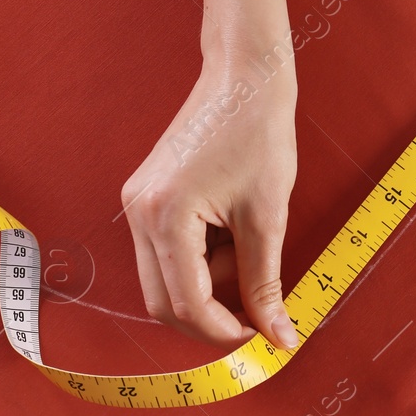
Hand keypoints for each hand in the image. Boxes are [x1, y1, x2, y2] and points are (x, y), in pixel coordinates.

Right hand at [121, 51, 299, 350]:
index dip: (224, 331)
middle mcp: (139, 213)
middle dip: (211, 316)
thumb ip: (265, 283)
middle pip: (163, 301)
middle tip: (256, 312)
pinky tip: (231, 235)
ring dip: (207, 285)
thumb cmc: (259, 134)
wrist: (244, 78)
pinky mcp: (145, 198)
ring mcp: (136, 204)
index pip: (187, 303)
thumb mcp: (268, 216)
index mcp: (166, 216)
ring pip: (164, 280)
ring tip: (247, 247)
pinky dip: (199, 260)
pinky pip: (165, 252)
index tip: (260, 333)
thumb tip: (278, 337)